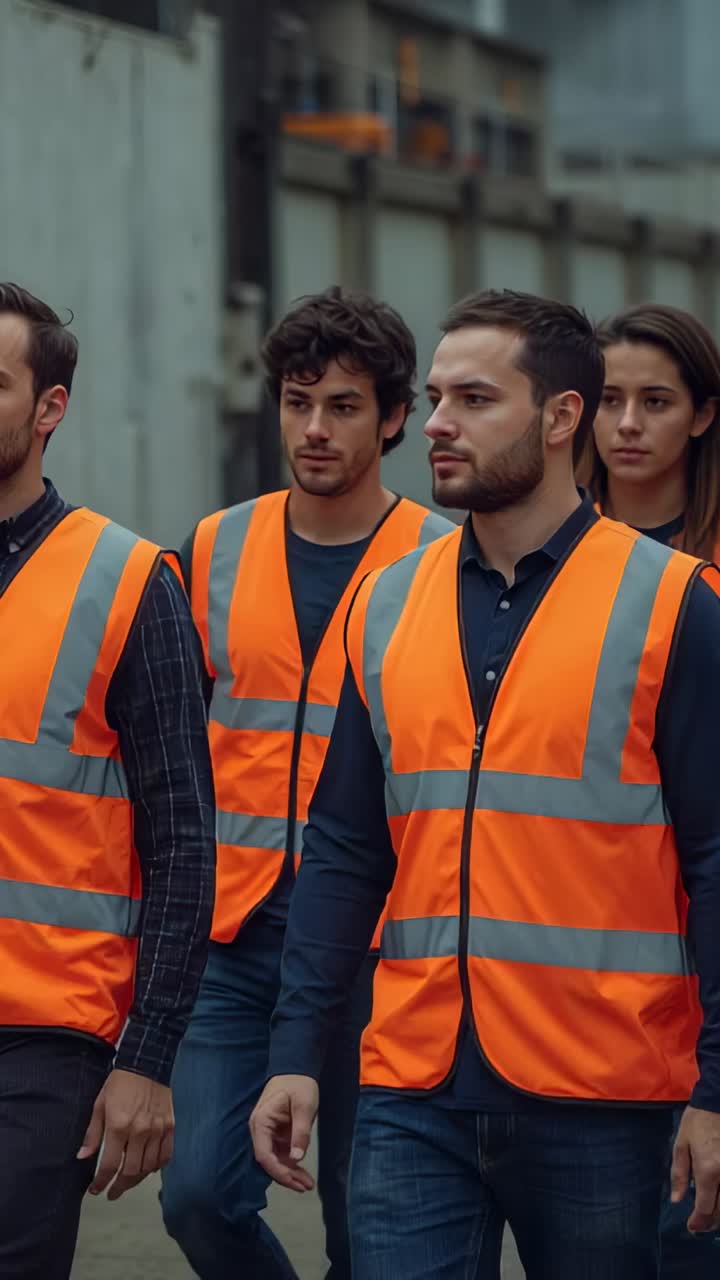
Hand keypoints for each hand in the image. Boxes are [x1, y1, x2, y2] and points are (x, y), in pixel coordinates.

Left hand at [77, 1068, 174, 1200]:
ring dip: (136, 1179)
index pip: (109, 1165)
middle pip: (130, 1172)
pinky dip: (156, 1166)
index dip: (101, 1182)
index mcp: (118, 1126)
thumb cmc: (120, 1083)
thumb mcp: (100, 1104)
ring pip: (148, 1167)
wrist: (147, 1064)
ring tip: (127, 1181)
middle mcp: (139, 1131)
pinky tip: (148, 1168)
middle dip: (119, 1186)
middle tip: (112, 1192)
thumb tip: (82, 1156)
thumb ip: (93, 1133)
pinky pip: (165, 1156)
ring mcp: (157, 1130)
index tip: (96, 1190)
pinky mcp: (170, 1127)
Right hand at [250, 1074, 318, 1192]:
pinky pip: (281, 1153)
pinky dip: (291, 1164)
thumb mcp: (304, 1106)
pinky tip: (302, 1174)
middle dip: (286, 1176)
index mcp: (261, 1122)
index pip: (263, 1155)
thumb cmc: (299, 1084)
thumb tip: (296, 1158)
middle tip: (306, 1187)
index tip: (294, 1181)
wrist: (297, 1069)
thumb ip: (300, 1132)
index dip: (278, 1171)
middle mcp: (260, 1130)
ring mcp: (268, 1133)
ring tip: (307, 1184)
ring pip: (275, 1160)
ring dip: (290, 1173)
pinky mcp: (276, 1134)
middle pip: (269, 1161)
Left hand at [671, 1105, 719, 1232]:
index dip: (698, 1221)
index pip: (705, 1207)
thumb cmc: (697, 1122)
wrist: (718, 1103)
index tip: (691, 1226)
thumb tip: (676, 1200)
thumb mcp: (681, 1145)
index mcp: (708, 1170)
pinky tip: (719, 1200)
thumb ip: (679, 1174)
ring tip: (710, 1216)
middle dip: (711, 1223)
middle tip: (700, 1224)